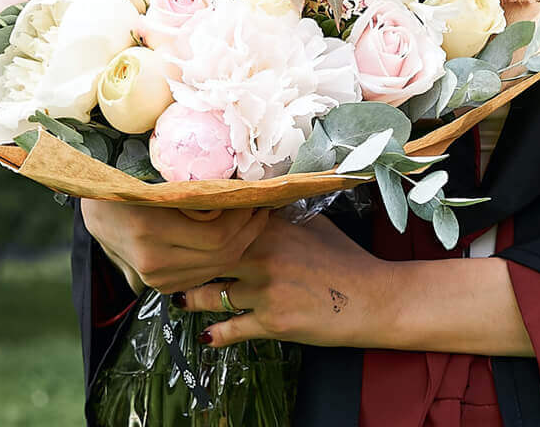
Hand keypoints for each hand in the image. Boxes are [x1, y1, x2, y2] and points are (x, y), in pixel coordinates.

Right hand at [80, 199, 269, 295]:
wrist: (96, 210)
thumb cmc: (128, 184)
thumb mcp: (154, 179)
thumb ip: (187, 193)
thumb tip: (228, 192)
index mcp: (152, 230)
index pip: (217, 234)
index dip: (243, 216)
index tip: (255, 194)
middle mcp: (154, 260)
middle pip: (222, 254)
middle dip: (249, 230)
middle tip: (262, 204)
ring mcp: (155, 278)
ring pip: (216, 267)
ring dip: (241, 243)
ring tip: (253, 216)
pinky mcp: (158, 284)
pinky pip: (202, 274)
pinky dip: (223, 256)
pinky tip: (232, 234)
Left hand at [176, 214, 389, 348]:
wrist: (370, 297)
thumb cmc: (346, 260)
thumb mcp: (316, 225)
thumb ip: (284, 216)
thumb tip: (263, 204)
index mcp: (275, 229)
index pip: (226, 223)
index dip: (202, 226)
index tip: (183, 226)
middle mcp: (265, 256)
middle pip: (211, 258)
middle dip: (188, 263)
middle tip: (170, 264)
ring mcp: (266, 291)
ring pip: (214, 295)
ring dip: (193, 299)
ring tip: (181, 299)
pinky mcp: (272, 322)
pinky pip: (233, 329)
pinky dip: (216, 334)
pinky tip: (206, 336)